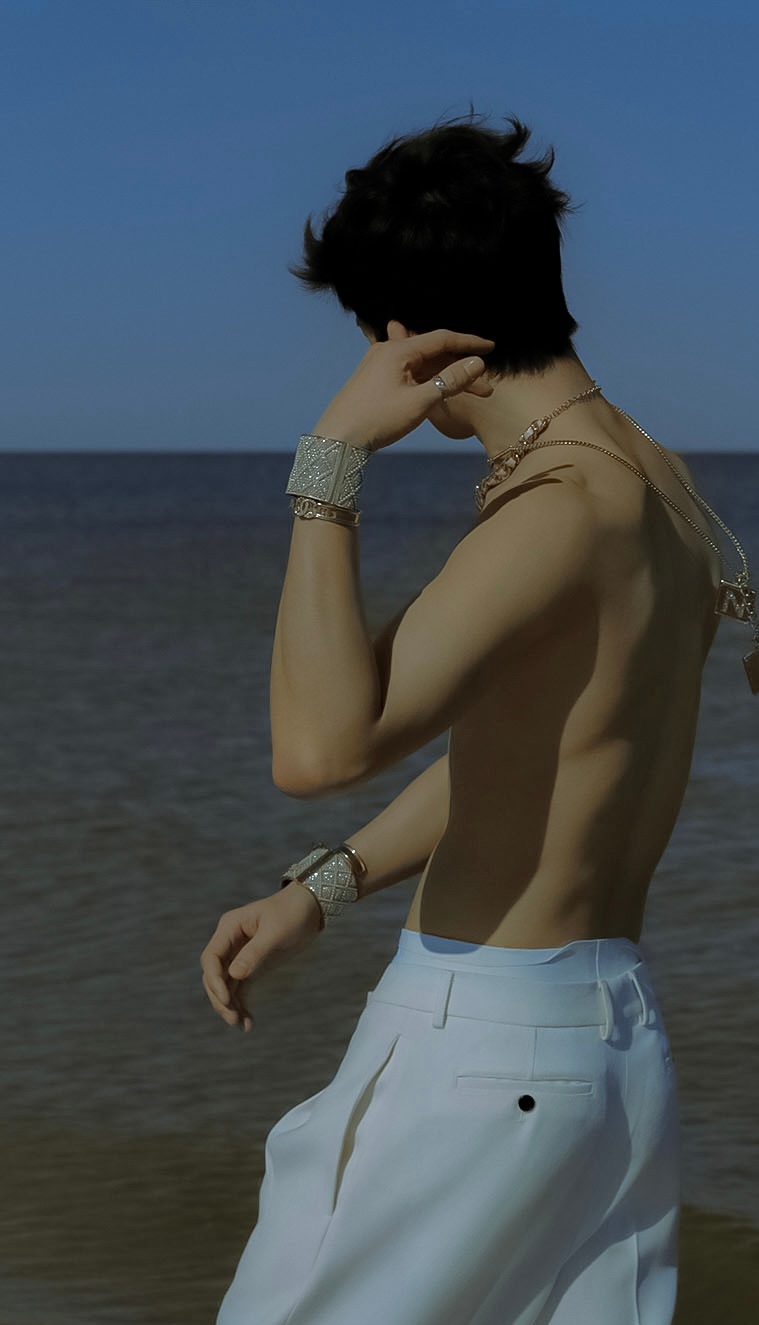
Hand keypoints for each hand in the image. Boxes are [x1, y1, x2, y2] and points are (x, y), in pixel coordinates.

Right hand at [200, 882, 322, 1031]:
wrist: (310, 908)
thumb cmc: (292, 913)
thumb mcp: (274, 932)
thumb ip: (254, 953)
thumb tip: (234, 975)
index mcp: (229, 928)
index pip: (211, 958)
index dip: (214, 980)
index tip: (226, 999)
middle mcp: (230, 942)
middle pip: (214, 975)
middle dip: (220, 997)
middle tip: (232, 1018)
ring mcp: (238, 955)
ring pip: (225, 985)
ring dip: (229, 1005)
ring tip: (240, 1025)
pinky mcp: (251, 966)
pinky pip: (240, 988)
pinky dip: (241, 1004)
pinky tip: (247, 1021)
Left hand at [312, 321, 494, 450]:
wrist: (336, 439)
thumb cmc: (377, 419)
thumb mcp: (419, 402)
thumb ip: (449, 381)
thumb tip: (477, 363)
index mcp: (398, 351)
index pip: (442, 339)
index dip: (469, 343)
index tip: (492, 348)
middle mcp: (388, 351)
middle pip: (433, 355)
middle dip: (461, 369)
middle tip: (486, 389)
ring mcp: (380, 365)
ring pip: (422, 367)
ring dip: (445, 379)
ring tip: (471, 395)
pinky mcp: (376, 380)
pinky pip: (409, 375)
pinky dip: (428, 383)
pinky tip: (441, 392)